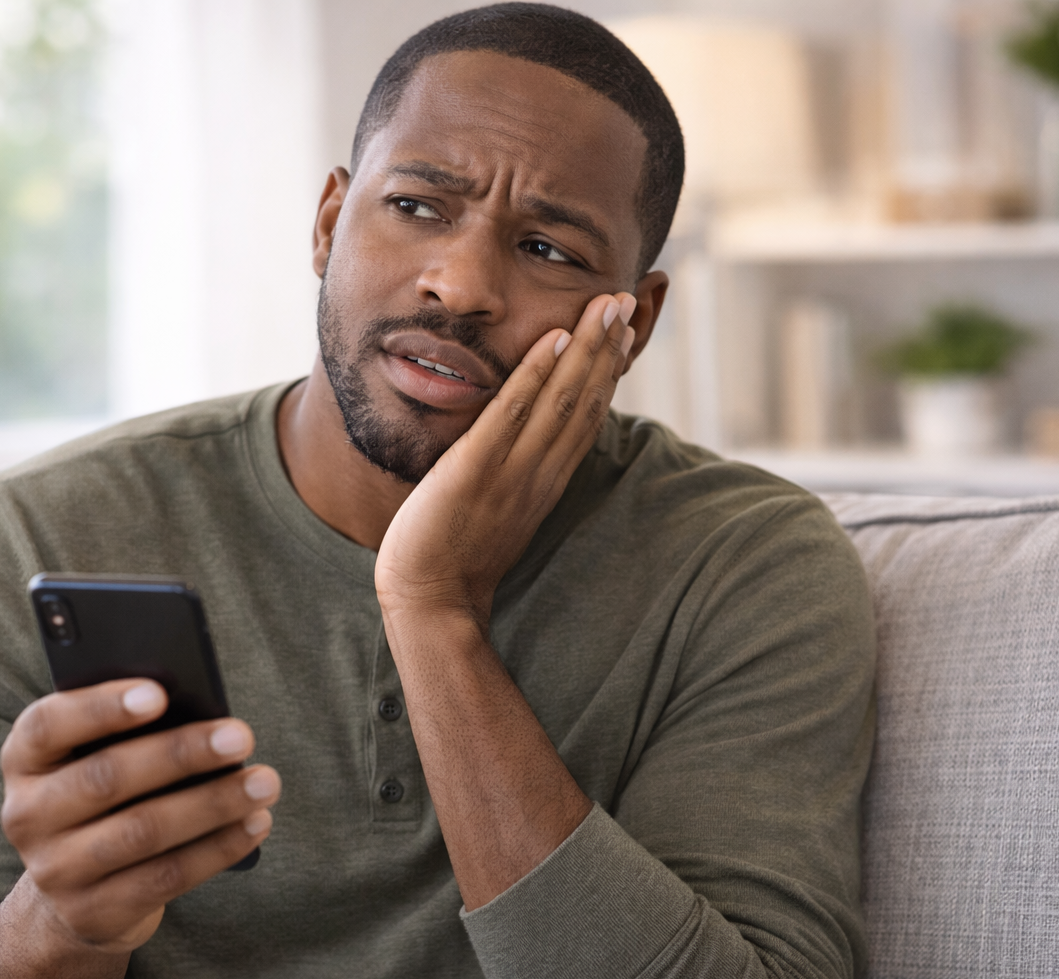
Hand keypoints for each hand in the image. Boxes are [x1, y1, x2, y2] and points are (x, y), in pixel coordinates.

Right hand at [0, 678, 280, 953]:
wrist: (76, 893)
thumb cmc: (104, 796)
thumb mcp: (96, 757)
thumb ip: (129, 731)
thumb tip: (201, 710)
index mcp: (24, 760)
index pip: (48, 725)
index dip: (102, 707)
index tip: (160, 692)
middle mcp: (27, 815)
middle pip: (107, 778)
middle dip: (181, 753)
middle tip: (241, 735)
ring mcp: (56, 870)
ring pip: (143, 831)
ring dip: (213, 803)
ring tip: (265, 781)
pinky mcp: (94, 912)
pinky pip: (166, 877)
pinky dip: (218, 847)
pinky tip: (256, 823)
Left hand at [375, 291, 635, 625]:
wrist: (431, 598)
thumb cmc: (456, 554)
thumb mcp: (499, 507)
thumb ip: (515, 472)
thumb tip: (521, 441)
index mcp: (546, 480)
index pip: (588, 416)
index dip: (609, 371)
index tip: (624, 332)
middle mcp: (540, 471)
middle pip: (586, 400)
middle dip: (609, 347)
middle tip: (628, 300)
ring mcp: (513, 469)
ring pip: (562, 400)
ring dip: (587, 349)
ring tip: (608, 304)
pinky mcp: (478, 468)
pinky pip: (513, 414)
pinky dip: (536, 375)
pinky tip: (553, 340)